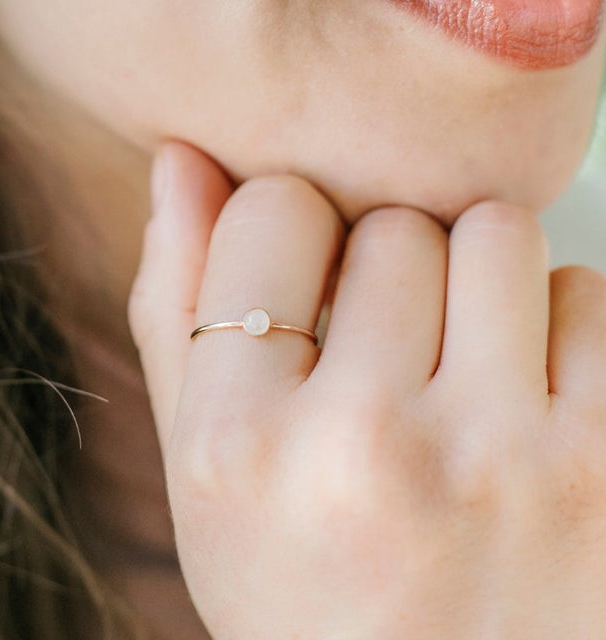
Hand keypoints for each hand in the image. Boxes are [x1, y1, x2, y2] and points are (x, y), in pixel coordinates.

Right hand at [129, 141, 605, 638]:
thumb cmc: (297, 583)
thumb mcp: (199, 470)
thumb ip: (174, 307)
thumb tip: (180, 156)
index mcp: (237, 443)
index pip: (273, 212)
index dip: (286, 237)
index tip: (299, 290)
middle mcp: (364, 446)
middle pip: (391, 224)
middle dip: (382, 268)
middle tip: (378, 355)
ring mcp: (502, 459)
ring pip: (496, 234)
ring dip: (471, 280)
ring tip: (450, 367)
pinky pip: (590, 294)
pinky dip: (556, 327)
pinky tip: (520, 402)